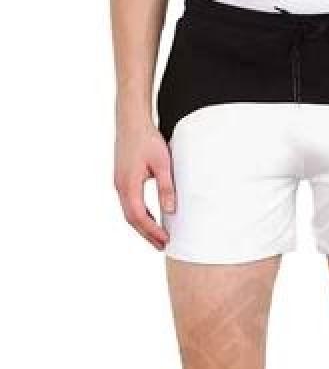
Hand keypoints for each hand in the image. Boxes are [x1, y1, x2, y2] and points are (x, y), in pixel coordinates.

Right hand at [114, 119, 174, 249]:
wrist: (131, 122)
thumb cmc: (147, 140)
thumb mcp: (163, 164)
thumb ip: (166, 187)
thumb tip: (170, 210)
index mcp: (129, 184)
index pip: (140, 216)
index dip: (152, 231)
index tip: (165, 240)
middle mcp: (120, 187)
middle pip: (132, 219)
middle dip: (147, 234)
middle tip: (162, 246)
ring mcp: (119, 184)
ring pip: (129, 213)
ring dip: (143, 227)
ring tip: (157, 239)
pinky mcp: (122, 180)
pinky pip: (129, 204)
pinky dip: (139, 216)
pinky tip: (151, 219)